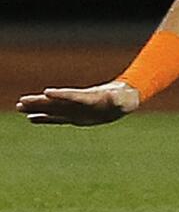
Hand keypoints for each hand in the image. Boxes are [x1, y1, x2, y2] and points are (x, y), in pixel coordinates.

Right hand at [16, 81, 140, 126]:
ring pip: (53, 109)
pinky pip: (57, 118)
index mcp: (91, 98)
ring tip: (19, 106)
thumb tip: (115, 96)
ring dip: (37, 108)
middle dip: (40, 101)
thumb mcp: (124, 100)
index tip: (47, 92)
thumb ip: (118, 100)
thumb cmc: (125, 99)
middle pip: (57, 102)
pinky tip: (31, 118)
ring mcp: (75, 109)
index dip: (62, 94)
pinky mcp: (75, 117)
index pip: (74, 95)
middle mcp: (79, 103)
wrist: (123, 100)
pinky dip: (44, 118)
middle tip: (22, 101)